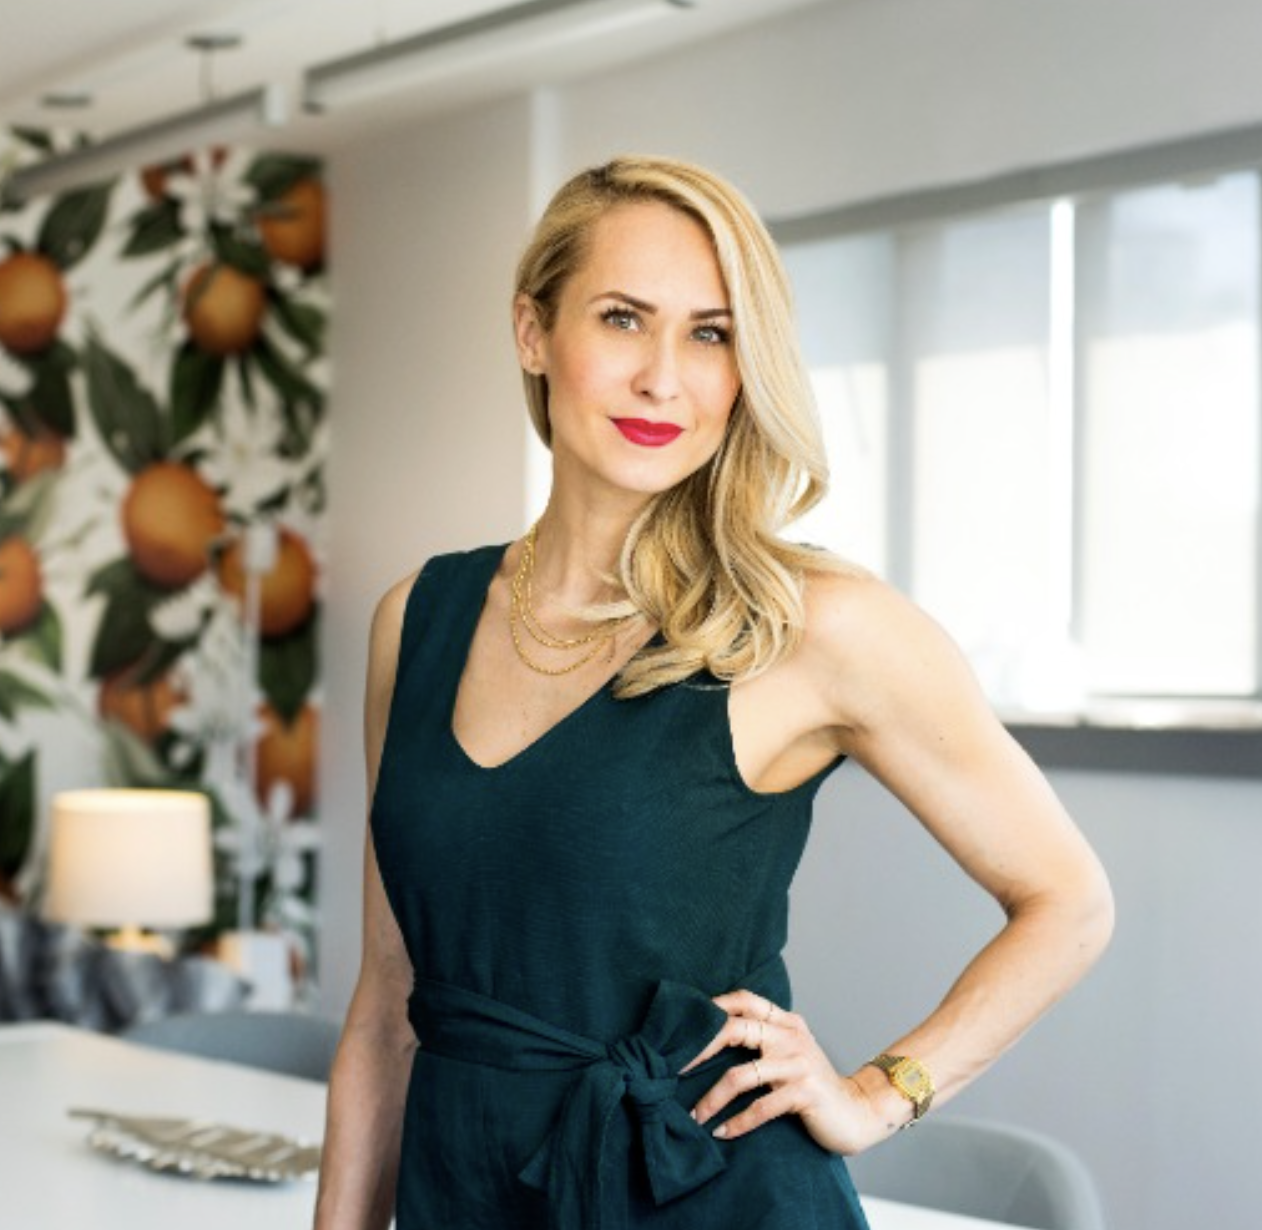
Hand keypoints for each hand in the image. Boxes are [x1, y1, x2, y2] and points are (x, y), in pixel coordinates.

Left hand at [684, 989, 894, 1155]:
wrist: (858, 1111)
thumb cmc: (812, 1084)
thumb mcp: (790, 1052)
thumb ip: (763, 1039)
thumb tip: (711, 1039)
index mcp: (785, 1021)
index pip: (745, 1000)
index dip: (713, 1007)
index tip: (683, 1025)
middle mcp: (790, 1036)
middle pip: (735, 1029)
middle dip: (700, 1049)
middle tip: (675, 1069)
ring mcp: (798, 1064)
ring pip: (741, 1076)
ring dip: (711, 1099)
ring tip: (694, 1116)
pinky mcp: (804, 1093)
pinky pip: (760, 1107)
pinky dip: (737, 1122)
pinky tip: (721, 1133)